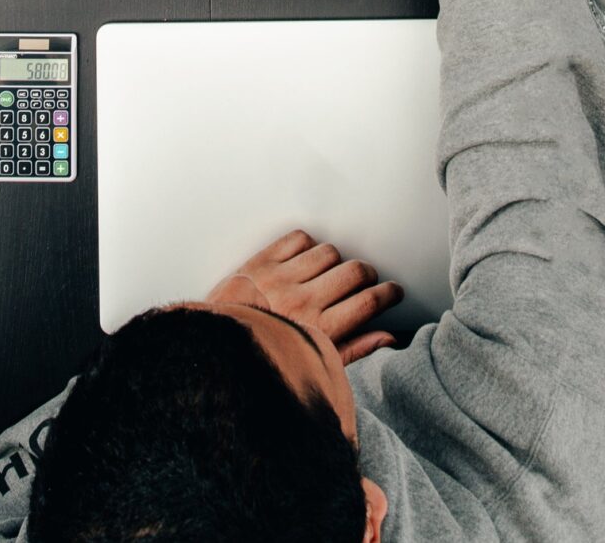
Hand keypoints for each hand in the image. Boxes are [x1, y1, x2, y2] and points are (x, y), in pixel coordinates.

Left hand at [208, 230, 403, 363]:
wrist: (212, 351)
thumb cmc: (263, 359)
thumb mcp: (312, 364)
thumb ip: (353, 351)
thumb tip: (387, 339)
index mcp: (317, 330)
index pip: (367, 302)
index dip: (388, 294)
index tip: (393, 292)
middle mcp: (302, 301)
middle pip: (354, 272)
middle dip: (368, 274)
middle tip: (366, 281)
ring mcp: (280, 278)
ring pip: (328, 253)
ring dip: (336, 261)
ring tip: (331, 272)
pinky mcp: (260, 262)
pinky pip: (297, 239)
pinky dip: (306, 245)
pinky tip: (304, 260)